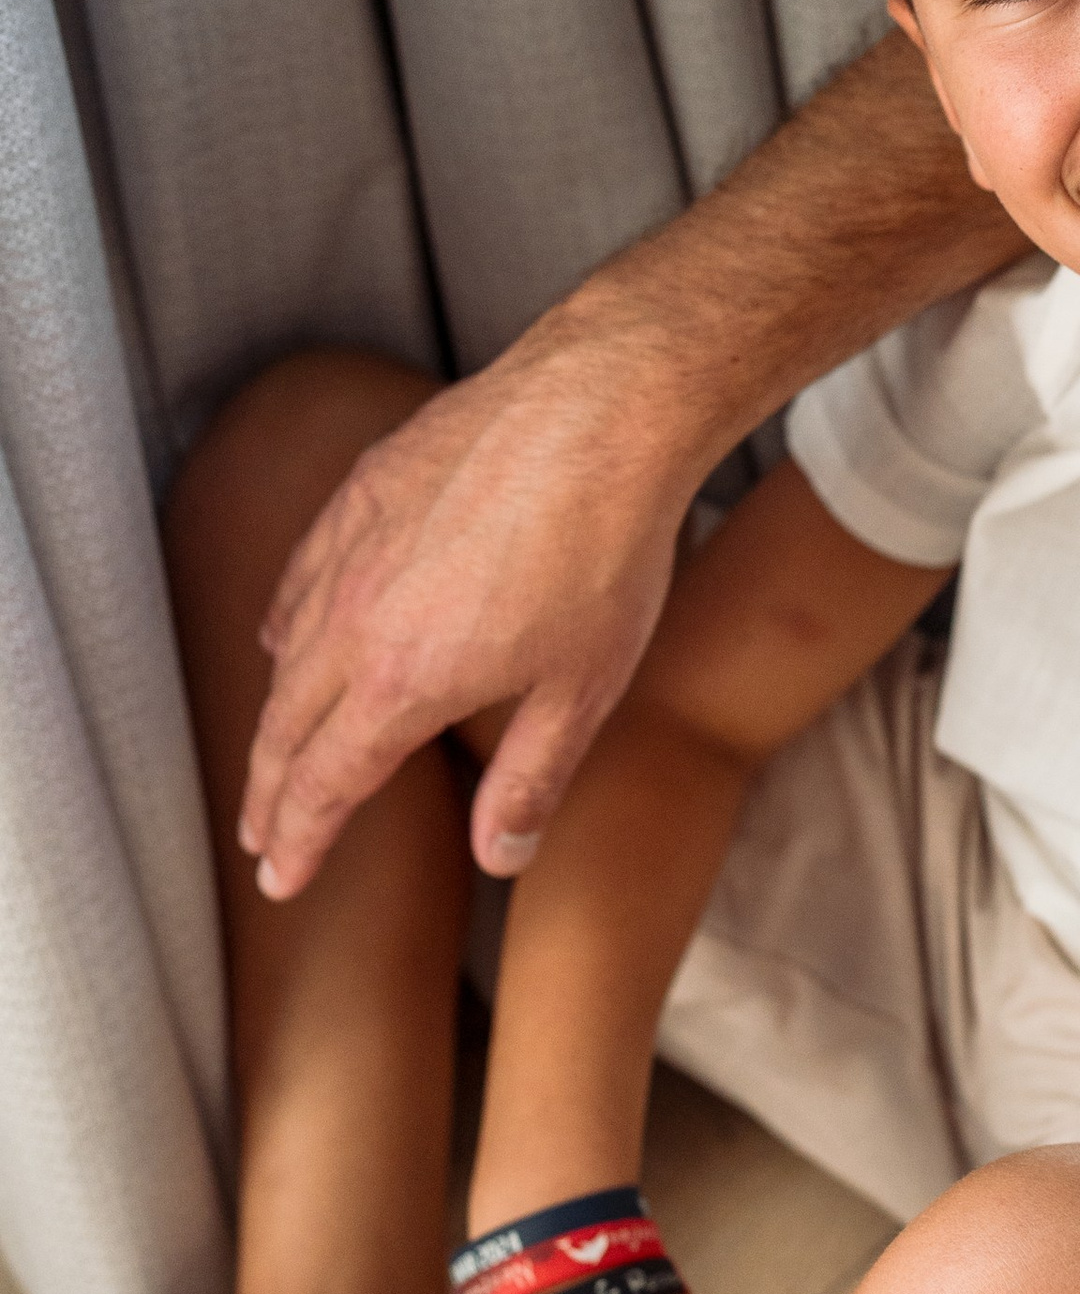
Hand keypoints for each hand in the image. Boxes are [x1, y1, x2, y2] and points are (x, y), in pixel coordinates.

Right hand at [239, 310, 694, 900]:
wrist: (600, 412)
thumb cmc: (606, 555)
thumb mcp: (584, 691)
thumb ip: (529, 781)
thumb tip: (499, 859)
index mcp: (400, 684)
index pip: (326, 783)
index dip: (300, 839)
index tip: (280, 881)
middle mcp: (352, 620)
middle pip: (286, 726)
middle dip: (269, 792)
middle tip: (258, 839)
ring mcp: (349, 547)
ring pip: (288, 650)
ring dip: (276, 715)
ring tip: (273, 756)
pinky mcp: (363, 489)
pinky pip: (302, 575)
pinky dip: (286, 623)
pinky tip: (284, 638)